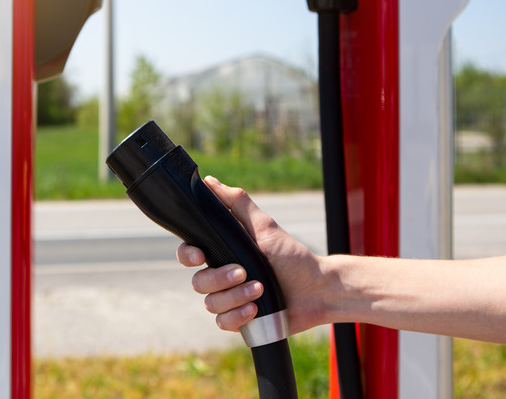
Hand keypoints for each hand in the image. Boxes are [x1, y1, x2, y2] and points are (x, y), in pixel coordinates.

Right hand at [176, 176, 327, 334]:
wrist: (318, 289)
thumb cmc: (292, 256)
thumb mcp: (265, 226)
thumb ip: (237, 203)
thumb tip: (210, 182)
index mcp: (224, 253)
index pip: (189, 254)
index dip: (187, 255)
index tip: (200, 255)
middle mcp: (222, 277)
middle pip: (198, 282)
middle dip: (220, 278)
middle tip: (244, 272)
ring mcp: (230, 300)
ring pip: (211, 303)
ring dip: (234, 296)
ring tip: (260, 290)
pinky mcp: (240, 321)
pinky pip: (223, 323)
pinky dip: (238, 316)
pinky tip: (255, 309)